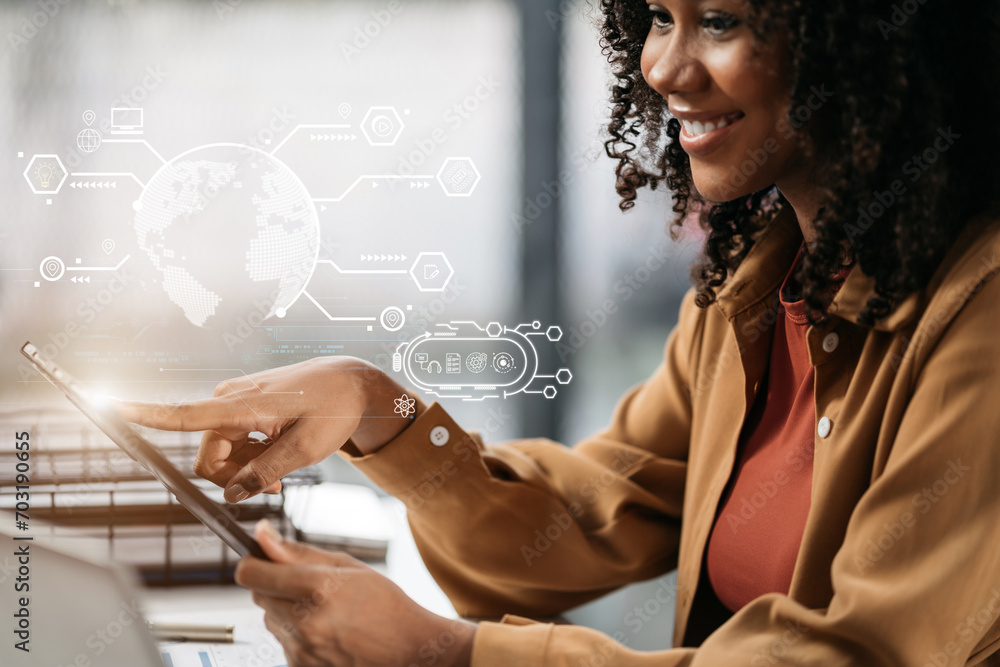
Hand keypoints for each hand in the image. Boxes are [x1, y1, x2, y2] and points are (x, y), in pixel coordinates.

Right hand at [116, 357, 415, 501]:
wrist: (350, 383)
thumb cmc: (334, 410)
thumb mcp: (307, 450)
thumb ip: (266, 473)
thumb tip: (233, 495)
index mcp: (244, 405)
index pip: (185, 414)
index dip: (144, 414)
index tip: (105, 403)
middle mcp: (229, 399)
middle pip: (207, 459)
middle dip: (233, 478)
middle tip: (274, 484)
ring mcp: (233, 402)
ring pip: (218, 456)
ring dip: (245, 469)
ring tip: (281, 466)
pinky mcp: (239, 408)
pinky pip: (230, 444)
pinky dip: (249, 457)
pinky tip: (275, 455)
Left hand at [238, 520, 476, 666]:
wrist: (408, 649)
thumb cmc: (385, 604)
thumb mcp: (347, 566)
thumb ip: (299, 552)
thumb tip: (262, 535)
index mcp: (317, 588)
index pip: (252, 574)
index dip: (251, 562)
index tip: (259, 558)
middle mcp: (305, 621)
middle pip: (258, 595)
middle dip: (273, 584)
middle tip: (305, 583)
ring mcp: (302, 649)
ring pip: (269, 618)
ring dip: (285, 609)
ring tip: (322, 609)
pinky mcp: (300, 666)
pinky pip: (282, 640)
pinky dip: (295, 632)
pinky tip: (325, 629)